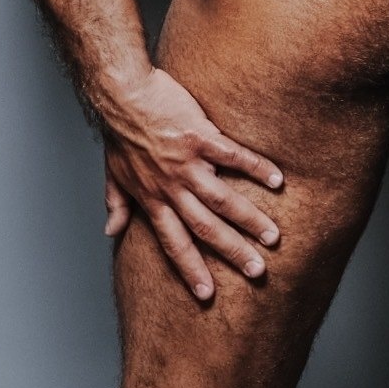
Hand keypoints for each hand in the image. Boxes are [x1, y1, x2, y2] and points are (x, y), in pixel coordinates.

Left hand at [100, 68, 284, 301]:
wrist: (121, 92)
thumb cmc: (120, 132)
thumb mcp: (113, 174)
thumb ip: (117, 204)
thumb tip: (111, 232)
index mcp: (152, 199)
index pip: (173, 243)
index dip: (190, 269)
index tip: (207, 295)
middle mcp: (171, 187)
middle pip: (205, 228)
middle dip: (232, 252)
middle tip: (257, 272)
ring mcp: (186, 162)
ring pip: (222, 199)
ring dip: (249, 219)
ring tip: (273, 236)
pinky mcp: (199, 136)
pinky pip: (233, 156)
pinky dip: (256, 168)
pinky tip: (277, 180)